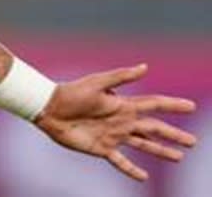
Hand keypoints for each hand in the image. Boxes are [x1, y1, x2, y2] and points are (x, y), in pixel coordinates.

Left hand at [34, 63, 197, 180]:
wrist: (49, 108)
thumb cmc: (71, 92)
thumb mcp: (97, 82)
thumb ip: (121, 76)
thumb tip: (145, 67)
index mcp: (123, 105)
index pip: (154, 105)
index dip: (172, 105)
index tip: (190, 106)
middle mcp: (122, 121)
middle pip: (154, 129)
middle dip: (173, 135)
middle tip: (193, 142)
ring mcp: (113, 136)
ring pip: (143, 145)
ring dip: (161, 151)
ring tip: (178, 157)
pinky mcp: (101, 148)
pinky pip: (120, 162)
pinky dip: (131, 169)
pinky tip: (143, 176)